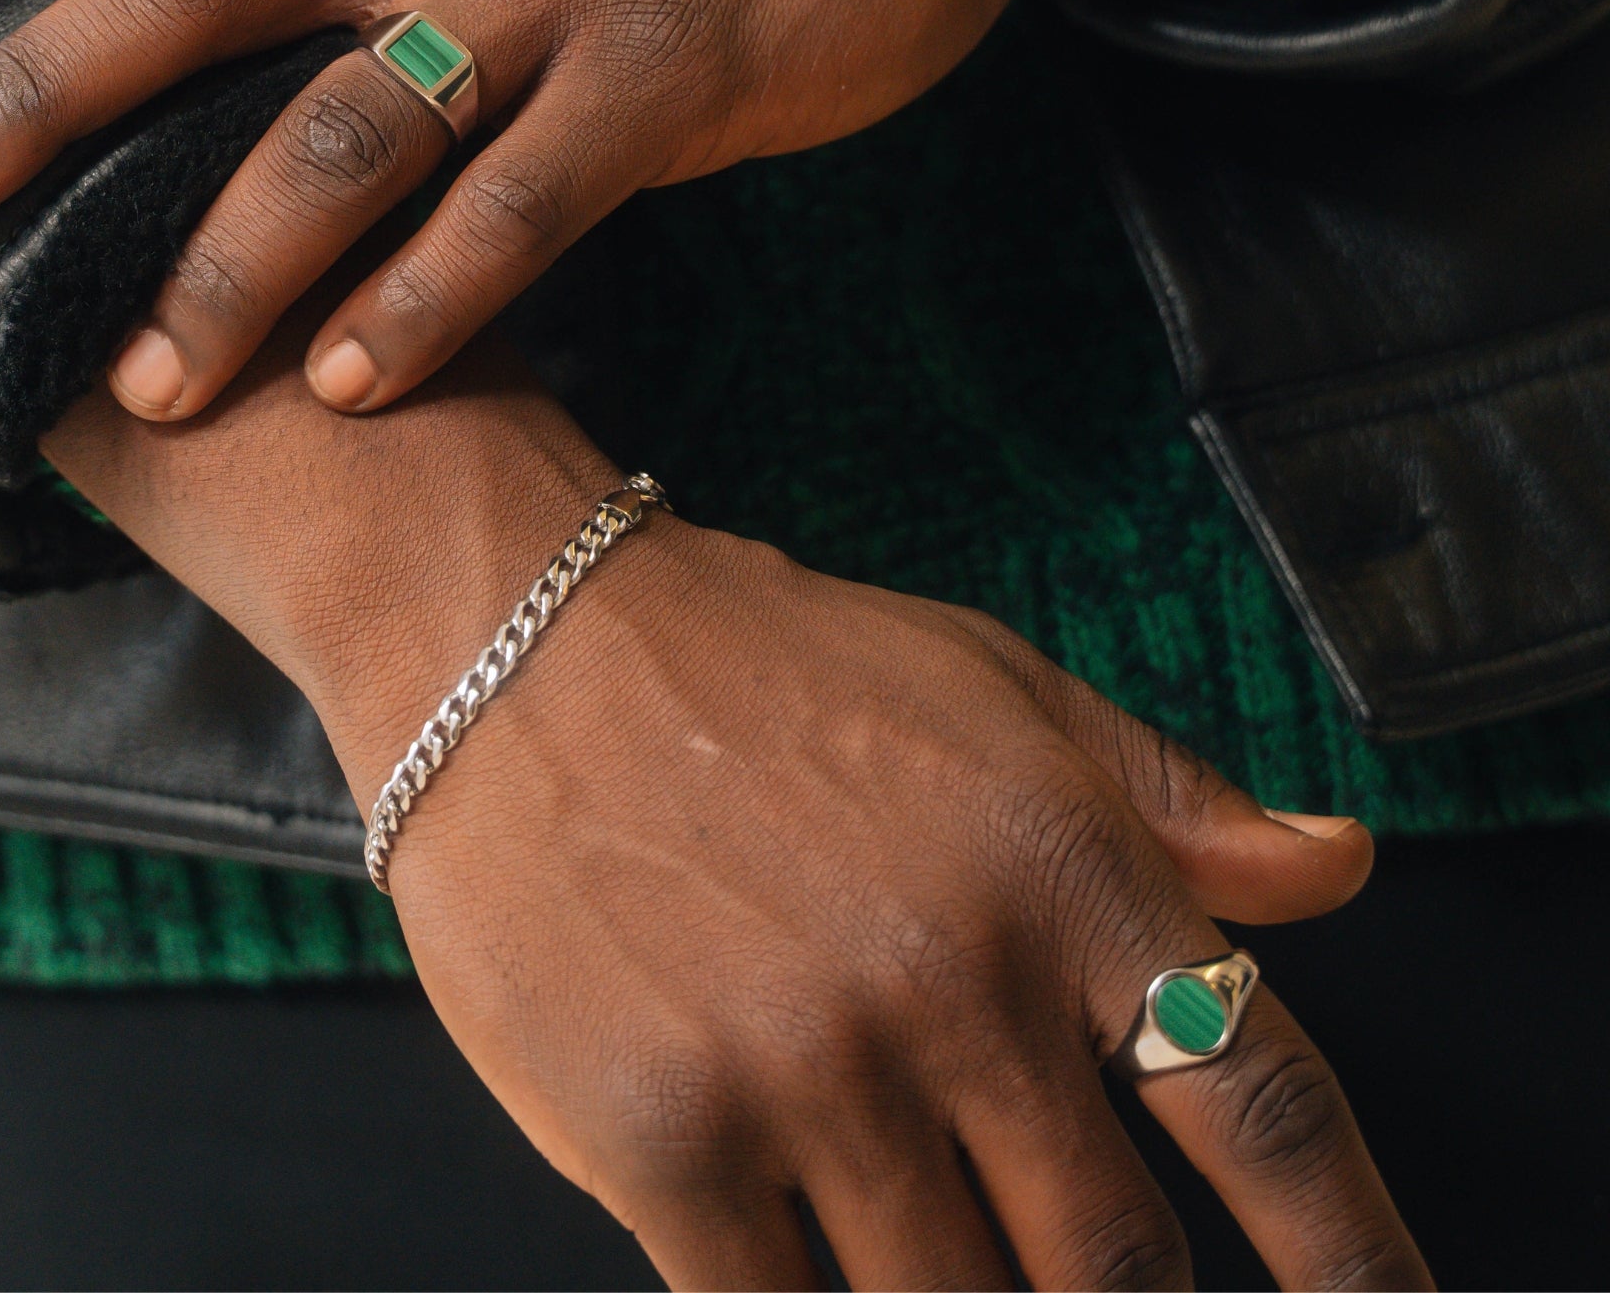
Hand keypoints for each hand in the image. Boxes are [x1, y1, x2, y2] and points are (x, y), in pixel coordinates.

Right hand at [48, 347, 1421, 1292]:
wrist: (520, 646)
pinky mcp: (665, 1141)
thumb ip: (1171, 794)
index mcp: (1066, 869)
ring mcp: (809, 1074)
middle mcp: (956, 983)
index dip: (1356, 1261)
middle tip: (1067, 1258)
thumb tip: (1336, 871)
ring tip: (927, 1231)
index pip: (1268, 1113)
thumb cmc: (765, 665)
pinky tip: (811, 1260)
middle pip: (1116, 1268)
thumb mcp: (993, 686)